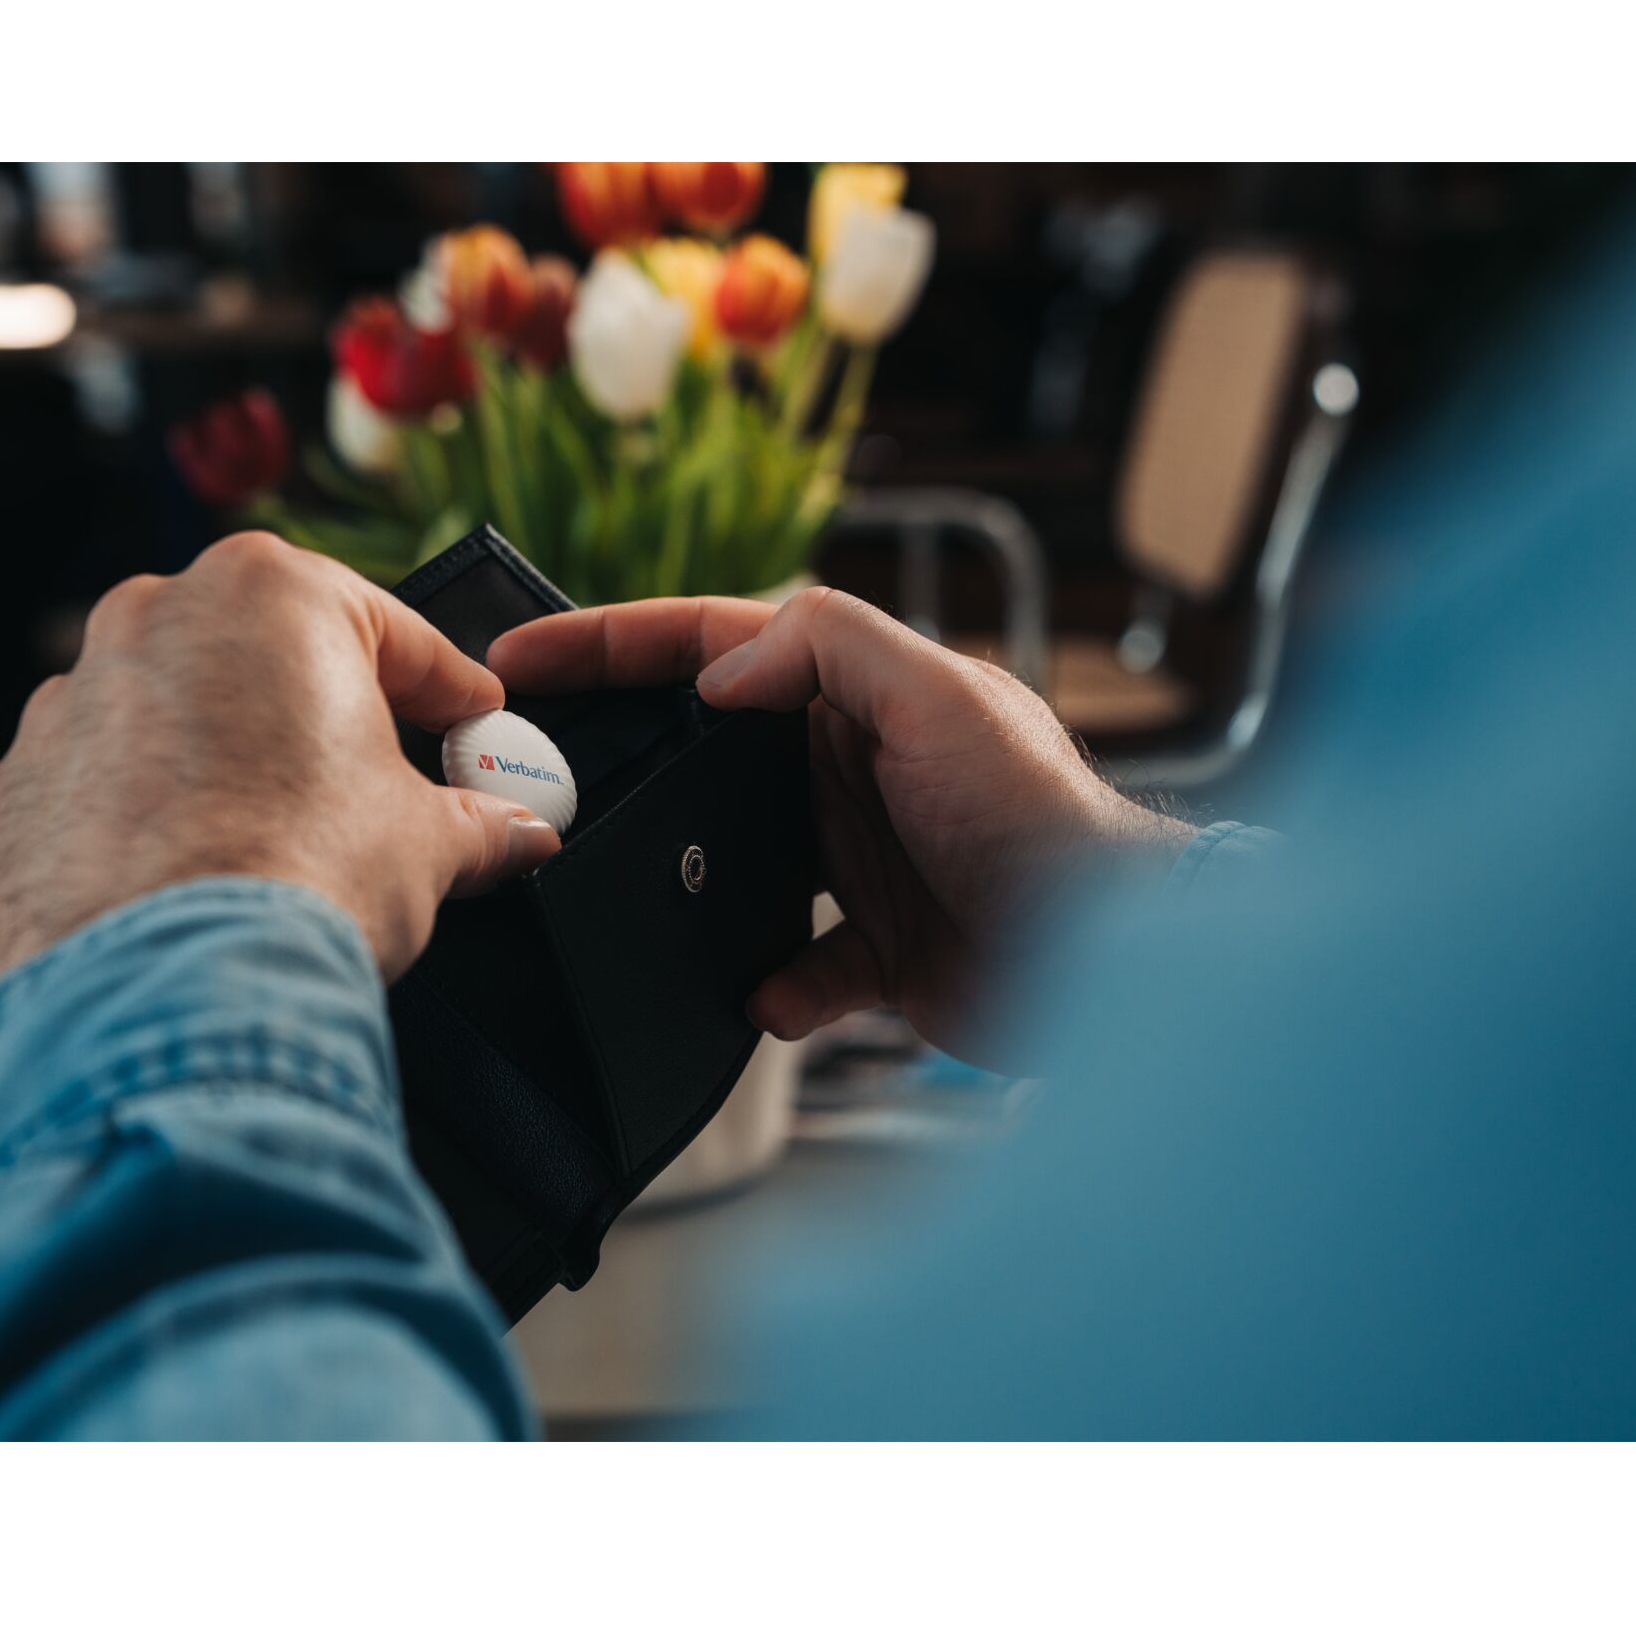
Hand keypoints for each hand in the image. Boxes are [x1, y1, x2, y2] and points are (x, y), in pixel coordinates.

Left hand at [0, 533, 561, 983]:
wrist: (170, 998)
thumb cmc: (302, 881)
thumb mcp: (432, 842)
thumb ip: (483, 821)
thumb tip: (520, 831)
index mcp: (270, 595)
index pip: (393, 633)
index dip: (448, 689)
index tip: (474, 722)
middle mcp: (153, 621)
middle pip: (270, 660)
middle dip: (325, 717)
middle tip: (379, 786)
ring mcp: (66, 704)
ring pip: (173, 718)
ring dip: (225, 765)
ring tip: (277, 845)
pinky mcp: (8, 792)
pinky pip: (95, 793)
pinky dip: (139, 825)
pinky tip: (187, 881)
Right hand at [489, 587, 1192, 1063]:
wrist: (1112, 956)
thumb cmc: (1044, 815)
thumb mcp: (941, 697)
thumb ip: (831, 650)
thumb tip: (721, 669)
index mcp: (856, 692)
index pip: (712, 644)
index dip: (612, 641)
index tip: (523, 656)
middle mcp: (848, 768)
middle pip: (709, 747)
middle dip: (625, 752)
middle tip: (533, 769)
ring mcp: (859, 859)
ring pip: (737, 860)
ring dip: (686, 875)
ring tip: (615, 882)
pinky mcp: (876, 948)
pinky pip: (793, 966)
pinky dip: (768, 984)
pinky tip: (757, 994)